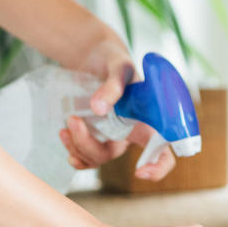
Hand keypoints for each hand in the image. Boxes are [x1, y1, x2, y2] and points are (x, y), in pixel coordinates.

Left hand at [58, 38, 176, 179]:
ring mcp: (110, 135)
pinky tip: (64, 136)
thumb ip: (114, 85)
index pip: (162, 151)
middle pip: (116, 154)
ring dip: (78, 145)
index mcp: (147, 120)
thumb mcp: (119, 67)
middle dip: (91, 146)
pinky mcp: (93, 134)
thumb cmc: (115, 60)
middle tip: (74, 120)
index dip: (158, 166)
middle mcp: (130, 131)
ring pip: (96, 157)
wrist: (94, 55)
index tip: (139, 171)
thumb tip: (99, 108)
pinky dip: (73, 151)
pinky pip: (84, 155)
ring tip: (66, 123)